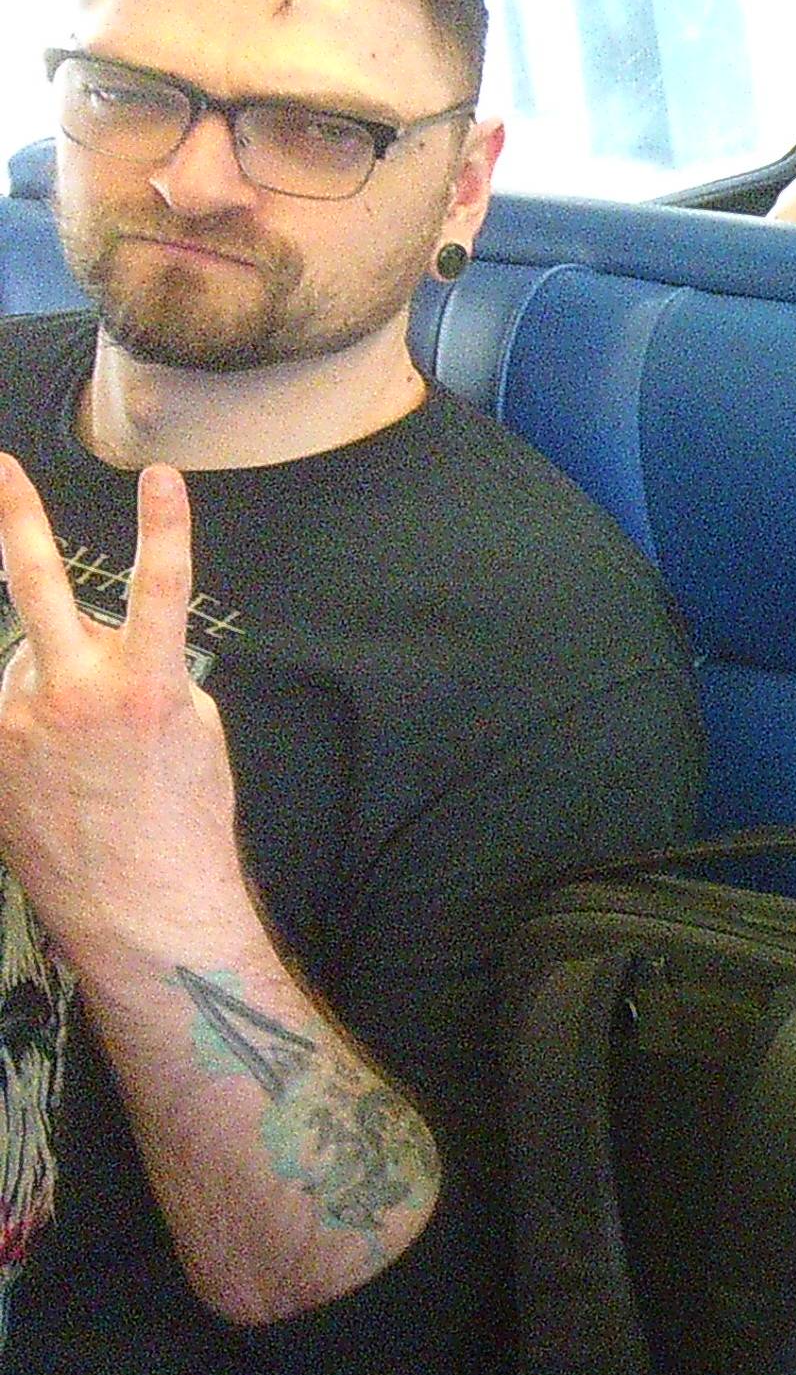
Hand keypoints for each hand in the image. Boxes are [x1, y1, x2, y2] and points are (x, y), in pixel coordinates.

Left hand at [0, 459, 245, 973]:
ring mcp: (19, 723)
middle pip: (33, 584)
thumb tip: (122, 655)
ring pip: (25, 660)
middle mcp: (74, 692)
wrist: (137, 903)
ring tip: (88, 742)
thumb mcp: (198, 737)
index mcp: (145, 685)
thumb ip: (156, 678)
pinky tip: (63, 766)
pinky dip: (32, 722)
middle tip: (3, 471)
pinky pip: (10, 713)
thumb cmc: (184, 824)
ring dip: (52, 676)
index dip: (165, 525)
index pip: (161, 585)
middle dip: (17, 519)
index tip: (161, 475)